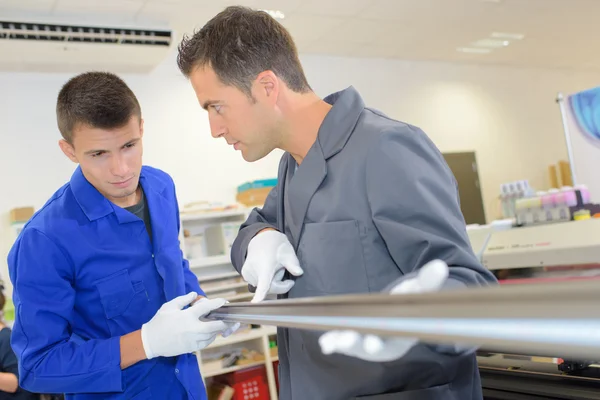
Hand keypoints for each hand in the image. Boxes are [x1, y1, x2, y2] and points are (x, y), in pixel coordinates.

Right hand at [141, 292, 233, 358]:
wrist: (150, 341)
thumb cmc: (159, 322)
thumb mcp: (169, 306)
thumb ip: (183, 300)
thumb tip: (194, 295)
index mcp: (188, 316)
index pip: (207, 307)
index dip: (217, 303)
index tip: (224, 301)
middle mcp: (193, 328)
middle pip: (215, 326)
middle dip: (223, 322)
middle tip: (228, 318)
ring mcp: (193, 339)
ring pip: (211, 336)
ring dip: (216, 330)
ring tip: (218, 324)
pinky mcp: (191, 348)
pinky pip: (205, 343)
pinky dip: (210, 338)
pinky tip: (210, 334)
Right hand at [242, 230, 303, 302]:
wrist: (260, 237)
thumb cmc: (275, 245)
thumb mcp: (287, 251)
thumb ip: (293, 264)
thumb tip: (299, 273)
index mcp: (265, 266)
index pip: (264, 284)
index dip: (260, 295)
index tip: (255, 303)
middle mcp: (253, 271)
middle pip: (269, 288)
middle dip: (279, 282)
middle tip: (283, 269)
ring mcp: (247, 274)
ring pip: (264, 287)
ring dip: (272, 280)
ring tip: (272, 266)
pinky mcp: (245, 275)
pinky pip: (258, 284)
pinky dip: (264, 279)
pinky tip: (266, 268)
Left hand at [318, 260, 448, 361]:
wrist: (395, 316)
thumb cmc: (406, 304)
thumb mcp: (417, 292)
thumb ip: (427, 282)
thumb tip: (440, 265)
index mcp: (405, 333)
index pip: (399, 336)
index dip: (390, 336)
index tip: (375, 341)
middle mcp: (387, 343)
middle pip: (376, 346)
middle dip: (366, 344)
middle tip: (358, 342)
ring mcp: (368, 343)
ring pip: (358, 346)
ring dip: (346, 342)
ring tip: (334, 341)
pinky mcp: (353, 340)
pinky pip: (342, 343)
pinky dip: (333, 343)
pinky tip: (325, 344)